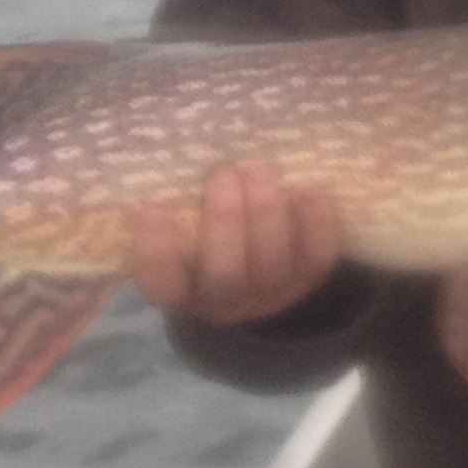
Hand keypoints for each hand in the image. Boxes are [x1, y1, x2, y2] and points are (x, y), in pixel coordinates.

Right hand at [132, 161, 343, 327]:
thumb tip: (151, 166)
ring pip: (271, 265)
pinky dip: (315, 223)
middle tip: (223, 174)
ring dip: (265, 214)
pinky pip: (317, 258)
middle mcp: (226, 301)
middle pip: (224, 275)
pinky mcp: (309, 278)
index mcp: (183, 291)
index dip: (156, 252)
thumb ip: (171, 208)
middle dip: (224, 222)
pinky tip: (306, 187)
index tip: (152, 207)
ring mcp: (271, 294)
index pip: (162, 286)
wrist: (263, 264)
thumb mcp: (182, 228)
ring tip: (259, 170)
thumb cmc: (207, 233)